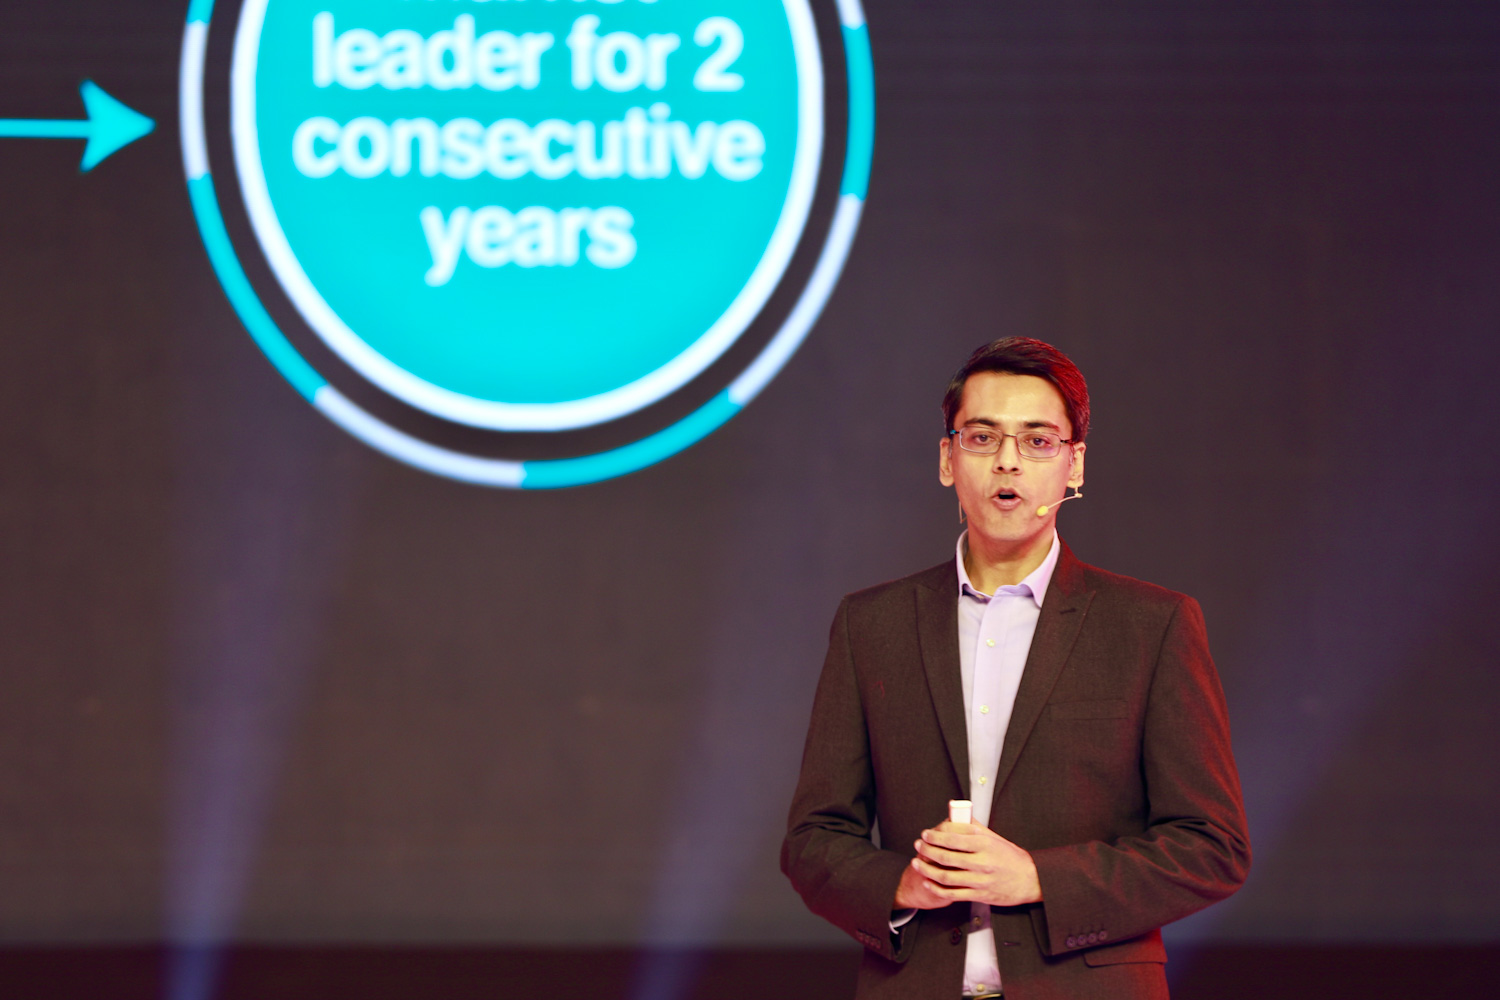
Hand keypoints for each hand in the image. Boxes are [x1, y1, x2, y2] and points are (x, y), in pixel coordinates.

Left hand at [894, 821, 1041, 908]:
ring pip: (946, 876)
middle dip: (927, 850)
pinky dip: (937, 889)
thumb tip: (955, 816)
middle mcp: (981, 862)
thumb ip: (975, 828)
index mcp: (984, 844)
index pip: (952, 837)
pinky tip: (928, 883)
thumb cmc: (1012, 858)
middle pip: (946, 856)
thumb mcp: (995, 838)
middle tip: (918, 845)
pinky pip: (953, 894)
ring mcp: (979, 880)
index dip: (934, 835)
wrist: (1030, 880)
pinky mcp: (979, 895)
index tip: (925, 834)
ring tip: (917, 863)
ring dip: (927, 869)